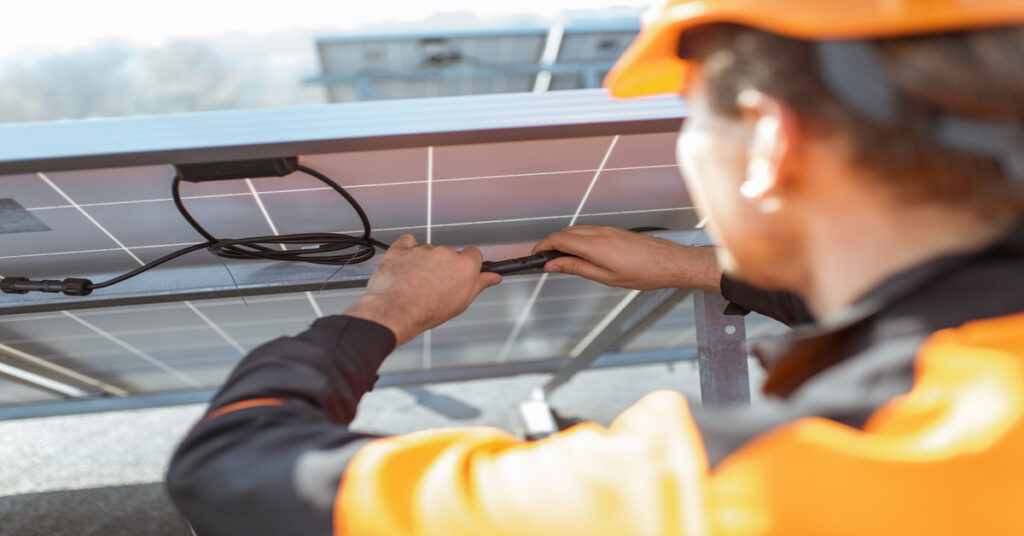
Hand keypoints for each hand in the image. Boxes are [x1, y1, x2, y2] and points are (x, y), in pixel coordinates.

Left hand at [344, 235, 501, 345]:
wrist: (396, 311)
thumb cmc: (426, 311)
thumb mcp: (461, 303)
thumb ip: (479, 285)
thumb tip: (492, 278)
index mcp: (464, 265)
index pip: (474, 254)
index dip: (467, 264)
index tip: (461, 272)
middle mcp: (445, 253)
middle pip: (449, 253)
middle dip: (443, 266)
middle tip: (435, 284)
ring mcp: (423, 249)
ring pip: (428, 250)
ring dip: (424, 261)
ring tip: (416, 282)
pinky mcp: (402, 248)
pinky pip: (407, 241)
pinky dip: (407, 250)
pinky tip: (406, 264)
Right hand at [532, 225, 721, 290]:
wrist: (670, 262)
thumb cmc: (645, 272)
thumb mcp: (606, 277)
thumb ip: (577, 268)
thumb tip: (554, 265)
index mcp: (595, 245)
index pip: (558, 240)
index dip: (543, 247)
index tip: (535, 257)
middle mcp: (599, 233)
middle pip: (564, 232)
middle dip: (550, 244)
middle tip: (544, 260)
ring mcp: (607, 230)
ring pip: (576, 230)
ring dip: (563, 241)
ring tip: (561, 260)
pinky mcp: (614, 231)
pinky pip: (588, 231)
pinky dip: (577, 239)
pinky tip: (580, 253)